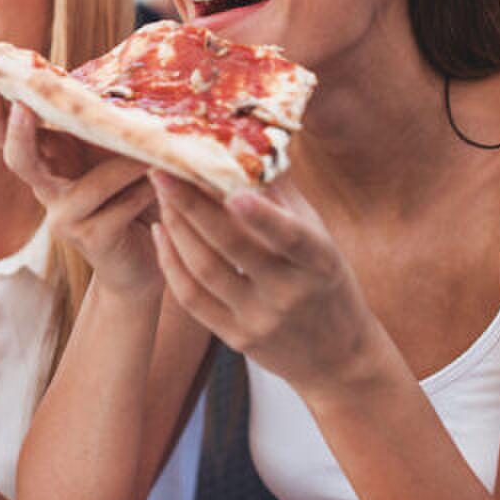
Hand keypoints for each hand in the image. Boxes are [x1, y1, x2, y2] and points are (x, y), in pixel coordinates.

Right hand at [0, 88, 160, 294]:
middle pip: (18, 159)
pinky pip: (119, 208)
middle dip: (18, 133)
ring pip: (89, 185)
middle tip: (22, 107)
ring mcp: (64, 218)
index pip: (7, 135)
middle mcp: (47, 190)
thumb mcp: (112, 154)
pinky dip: (143, 193)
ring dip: (125, 167)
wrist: (142, 258)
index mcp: (48, 162)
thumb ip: (104, 128)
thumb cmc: (129, 196)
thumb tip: (122, 83)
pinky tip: (162, 183)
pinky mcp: (90, 239)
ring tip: (154, 152)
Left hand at [150, 171, 375, 392]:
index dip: (262, 215)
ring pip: (204, 270)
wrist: (339, 359)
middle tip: (163, 169)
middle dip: (192, 205)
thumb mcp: (320, 238)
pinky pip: (192, 298)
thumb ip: (283, 196)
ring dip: (176, 227)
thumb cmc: (326, 282)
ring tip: (160, 193)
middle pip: (232, 248)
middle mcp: (289, 293)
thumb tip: (249, 139)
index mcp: (319, 262)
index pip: (290, 236)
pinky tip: (162, 231)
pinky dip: (171, 263)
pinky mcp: (236, 339)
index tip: (230, 187)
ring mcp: (260, 320)